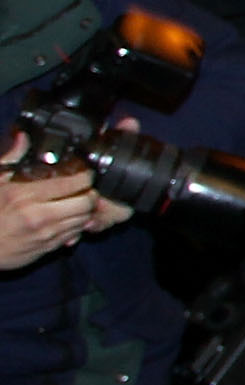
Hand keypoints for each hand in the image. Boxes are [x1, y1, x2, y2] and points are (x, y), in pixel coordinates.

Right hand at [0, 131, 99, 271]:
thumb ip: (13, 158)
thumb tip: (24, 137)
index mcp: (26, 195)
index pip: (72, 184)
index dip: (85, 176)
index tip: (85, 172)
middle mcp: (39, 215)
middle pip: (86, 203)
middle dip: (90, 194)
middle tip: (85, 189)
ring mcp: (45, 233)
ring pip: (84, 220)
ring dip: (85, 211)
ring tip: (77, 203)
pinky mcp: (47, 247)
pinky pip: (74, 235)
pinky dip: (76, 226)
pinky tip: (68, 219)